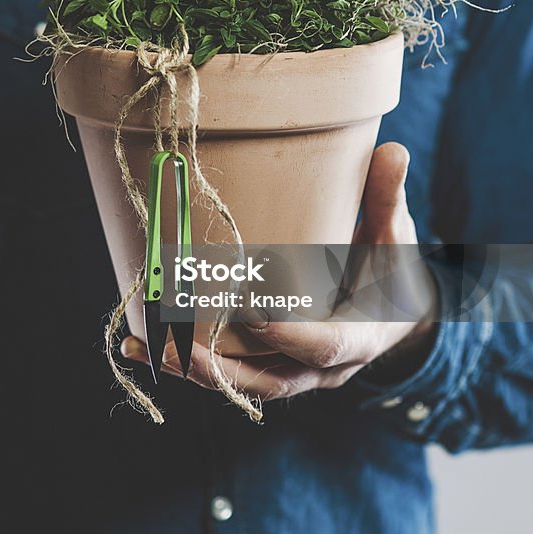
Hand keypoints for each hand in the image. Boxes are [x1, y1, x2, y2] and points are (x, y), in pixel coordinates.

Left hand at [122, 143, 438, 400]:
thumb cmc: (390, 267)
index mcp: (360, 337)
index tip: (254, 312)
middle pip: (270, 379)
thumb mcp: (395, 234)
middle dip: (221, 367)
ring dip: (191, 368)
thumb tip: (393, 151)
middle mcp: (323, 367)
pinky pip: (225, 372)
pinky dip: (184, 363)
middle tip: (178, 345)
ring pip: (241, 382)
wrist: (392, 309)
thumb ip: (388, 197)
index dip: (292, 333)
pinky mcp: (268, 364)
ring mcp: (293, 371)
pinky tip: (137, 345)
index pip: (326, 345)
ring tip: (144, 344)